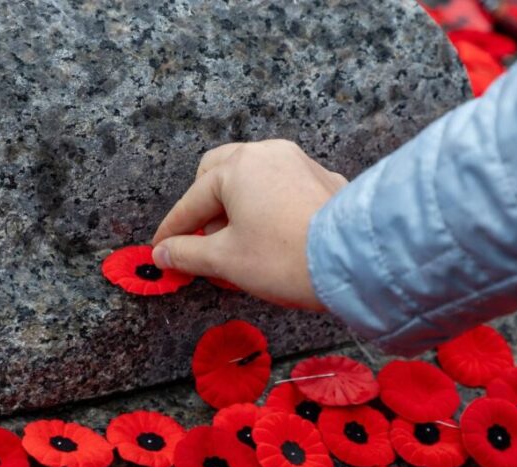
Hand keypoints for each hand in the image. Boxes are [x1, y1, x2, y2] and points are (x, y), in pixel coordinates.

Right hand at [151, 140, 346, 309]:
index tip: (162, 249)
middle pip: (220, 173)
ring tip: (239, 242)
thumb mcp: (227, 261)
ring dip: (237, 205)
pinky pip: (283, 186)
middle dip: (206, 206)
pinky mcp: (325, 180)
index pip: (192, 201)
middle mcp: (269, 154)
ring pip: (254, 177)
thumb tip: (164, 254)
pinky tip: (273, 235)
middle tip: (204, 240)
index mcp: (238, 167)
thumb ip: (188, 254)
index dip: (174, 230)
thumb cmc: (286, 258)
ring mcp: (300, 163)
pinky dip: (268, 206)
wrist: (355, 262)